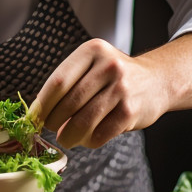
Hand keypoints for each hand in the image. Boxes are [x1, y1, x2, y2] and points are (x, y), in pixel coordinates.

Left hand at [29, 38, 167, 148]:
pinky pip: (100, 134)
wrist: (156, 80)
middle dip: (53, 122)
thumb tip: (38, 113)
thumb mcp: (92, 66)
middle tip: (48, 129)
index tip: (34, 117)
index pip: (58, 81)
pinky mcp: (131, 111)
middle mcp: (108, 66)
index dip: (43, 104)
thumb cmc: (114, 77)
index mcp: (92, 50)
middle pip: (69, 102)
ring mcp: (121, 88)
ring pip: (83, 121)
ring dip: (69, 136)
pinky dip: (89, 141)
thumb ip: (68, 84)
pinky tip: (87, 138)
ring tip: (65, 138)